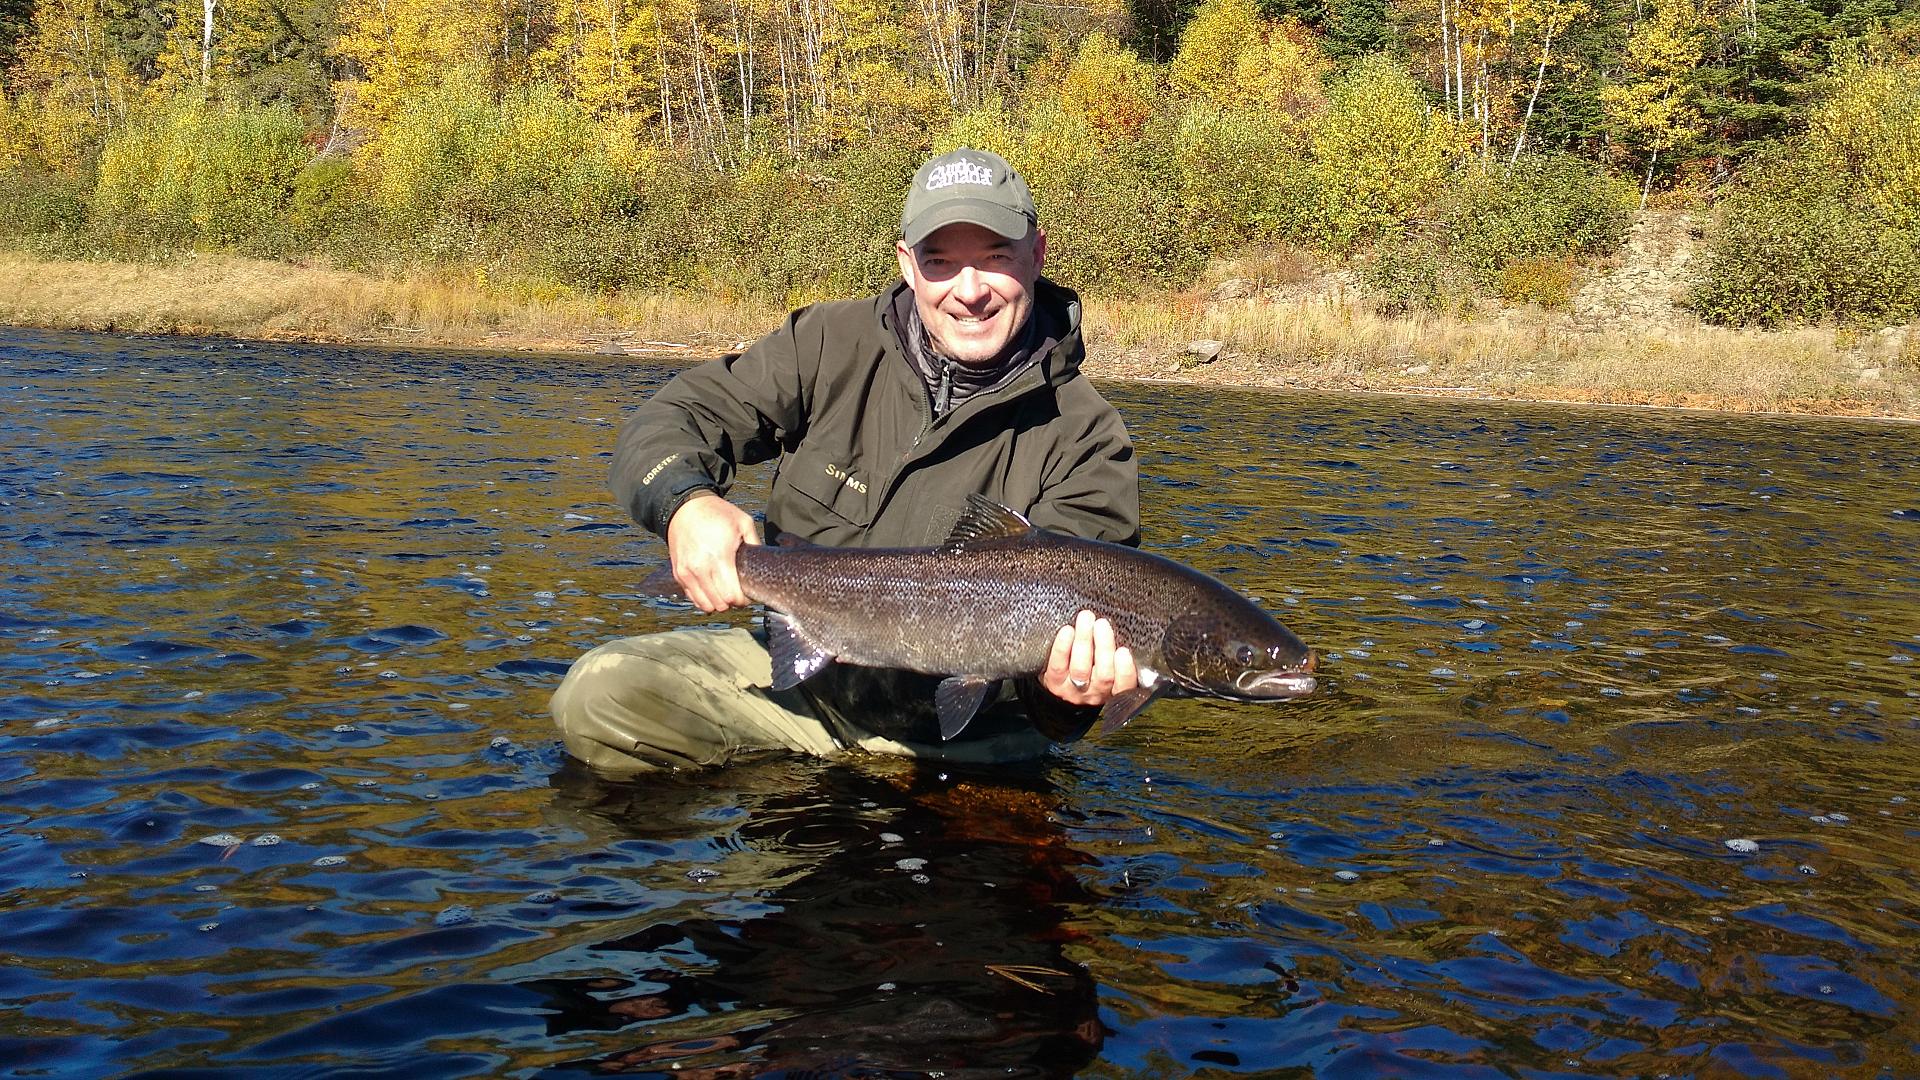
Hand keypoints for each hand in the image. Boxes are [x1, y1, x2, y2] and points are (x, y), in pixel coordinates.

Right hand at [665, 493, 759, 612]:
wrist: (685, 507)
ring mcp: (687, 572)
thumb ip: (755, 543)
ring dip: (717, 603)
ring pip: (705, 605)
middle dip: (732, 603)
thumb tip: (763, 562)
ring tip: (725, 592)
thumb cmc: (717, 513)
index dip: (743, 599)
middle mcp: (700, 568)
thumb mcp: (743, 522)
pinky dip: (703, 598)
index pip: (731, 596)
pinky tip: (712, 588)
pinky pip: (693, 597)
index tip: (748, 593)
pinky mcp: (678, 574)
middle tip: (738, 592)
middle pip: (719, 604)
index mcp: (719, 557)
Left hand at [1042, 610, 1138, 705]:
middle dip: (1104, 646)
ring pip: (1081, 669)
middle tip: (1102, 624)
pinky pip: (1059, 665)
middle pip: (1104, 674)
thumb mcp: (1107, 666)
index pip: (1124, 686)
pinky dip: (1063, 647)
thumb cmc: (1090, 668)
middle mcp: (1095, 693)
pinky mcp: (1054, 683)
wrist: (1058, 687)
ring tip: (1086, 620)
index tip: (1123, 651)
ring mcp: (1073, 690)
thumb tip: (1115, 627)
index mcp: (1113, 689)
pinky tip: (1067, 631)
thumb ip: (1113, 653)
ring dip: (1084, 642)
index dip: (1125, 671)